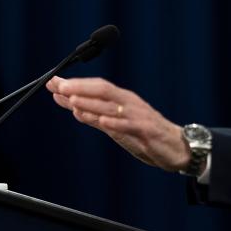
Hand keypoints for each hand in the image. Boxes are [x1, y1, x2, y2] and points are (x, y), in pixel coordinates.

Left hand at [46, 76, 189, 171]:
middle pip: (103, 91)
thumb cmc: (146, 135)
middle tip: (59, 86)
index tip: (53, 81)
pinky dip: (115, 123)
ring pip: (112, 107)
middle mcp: (130, 104)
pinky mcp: (148, 131)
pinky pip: (130, 126)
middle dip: (80, 88)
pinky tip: (102, 122)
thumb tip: (69, 105)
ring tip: (72, 100)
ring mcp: (139, 116)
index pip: (96, 87)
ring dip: (92, 103)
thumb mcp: (115, 125)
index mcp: (122, 100)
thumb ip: (93, 115)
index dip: (75, 84)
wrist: (177, 148)